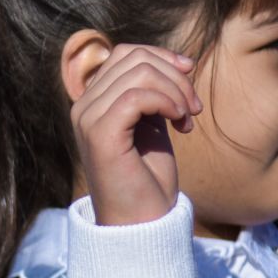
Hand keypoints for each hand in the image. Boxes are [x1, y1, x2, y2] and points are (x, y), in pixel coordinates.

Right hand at [72, 44, 199, 226]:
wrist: (140, 224)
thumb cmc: (148, 180)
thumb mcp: (153, 126)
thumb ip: (153, 95)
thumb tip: (175, 62)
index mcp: (93, 102)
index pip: (124, 53)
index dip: (162, 57)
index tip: (189, 75)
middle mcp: (83, 106)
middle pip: (133, 58)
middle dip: (174, 76)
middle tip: (193, 110)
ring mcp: (87, 119)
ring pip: (138, 73)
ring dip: (175, 92)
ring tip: (188, 120)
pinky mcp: (99, 134)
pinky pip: (137, 97)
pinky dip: (167, 103)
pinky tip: (179, 125)